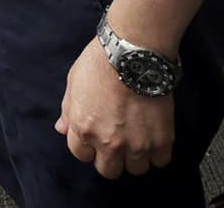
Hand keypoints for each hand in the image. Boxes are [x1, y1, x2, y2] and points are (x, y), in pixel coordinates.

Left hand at [56, 37, 175, 177]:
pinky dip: (158, 153)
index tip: (96, 137)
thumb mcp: (73, 82)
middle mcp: (109, 142)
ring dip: (136, 157)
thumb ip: (68, 111)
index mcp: (84, 129)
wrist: (134, 52)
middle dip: (111, 158)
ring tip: (138, 139)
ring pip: (136, 169)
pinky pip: (161, 161)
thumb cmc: (101, 62)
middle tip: (118, 141)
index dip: (88, 146)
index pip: (81, 155)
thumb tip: (62, 129)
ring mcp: (137, 144)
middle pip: (108, 170)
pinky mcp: (161, 139)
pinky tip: (155, 138)